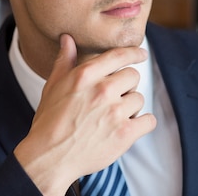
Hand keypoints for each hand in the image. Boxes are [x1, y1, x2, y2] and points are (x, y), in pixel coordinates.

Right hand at [14, 34, 156, 195]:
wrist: (48, 157)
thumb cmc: (49, 122)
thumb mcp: (53, 86)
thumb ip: (65, 61)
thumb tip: (67, 39)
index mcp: (86, 75)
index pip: (119, 55)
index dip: (134, 53)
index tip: (141, 54)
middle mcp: (102, 90)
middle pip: (133, 76)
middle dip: (126, 86)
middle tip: (112, 99)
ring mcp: (115, 112)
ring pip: (139, 99)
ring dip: (131, 107)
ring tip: (113, 117)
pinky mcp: (124, 133)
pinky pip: (148, 120)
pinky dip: (142, 124)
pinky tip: (129, 127)